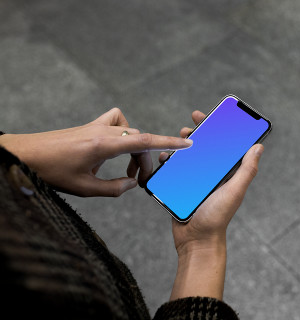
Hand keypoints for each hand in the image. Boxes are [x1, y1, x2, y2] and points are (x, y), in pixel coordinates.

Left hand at [0, 108, 191, 196]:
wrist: (25, 154)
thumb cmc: (51, 172)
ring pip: (131, 132)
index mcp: (104, 146)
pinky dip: (124, 133)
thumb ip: (114, 189)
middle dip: (145, 162)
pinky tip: (116, 148)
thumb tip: (132, 184)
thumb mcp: (84, 188)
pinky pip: (117, 121)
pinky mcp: (91, 126)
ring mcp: (97, 126)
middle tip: (140, 182)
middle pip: (139, 141)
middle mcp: (104, 131)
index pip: (144, 141)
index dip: (169, 142)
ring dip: (135, 150)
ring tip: (128, 171)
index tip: (187, 144)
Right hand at [166, 111, 263, 299]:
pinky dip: (168, 162)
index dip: (219, 129)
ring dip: (181, 146)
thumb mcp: (234, 191)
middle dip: (197, 133)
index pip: (224, 146)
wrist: (196, 241)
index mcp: (226, 174)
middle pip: (204, 148)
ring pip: (187, 158)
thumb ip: (247, 170)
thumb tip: (259, 147)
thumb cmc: (218, 217)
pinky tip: (164, 159)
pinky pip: (173, 171)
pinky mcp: (179, 189)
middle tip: (191, 125)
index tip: (212, 116)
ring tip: (176, 140)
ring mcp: (194, 182)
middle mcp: (211, 176)